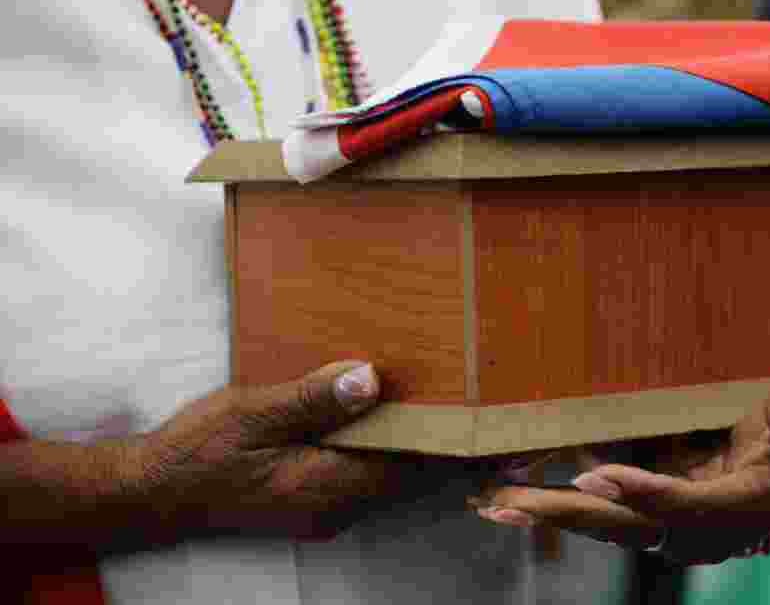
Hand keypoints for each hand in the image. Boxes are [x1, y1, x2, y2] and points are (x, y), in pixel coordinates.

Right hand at [125, 361, 467, 542]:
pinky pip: (366, 479)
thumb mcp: (253, 412)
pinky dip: (388, 454)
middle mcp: (335, 505)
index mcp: (327, 484)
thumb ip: (312, 399)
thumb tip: (370, 379)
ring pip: (389, 480)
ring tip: (451, 412)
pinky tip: (392, 424)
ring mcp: (324, 509)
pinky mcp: (312, 501)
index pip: (411, 469)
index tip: (493, 431)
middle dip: (444, 448)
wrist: (156, 492)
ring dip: (418, 451)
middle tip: (483, 412)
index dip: (453, 450)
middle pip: (408, 478)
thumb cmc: (200, 450)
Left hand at [473, 380, 769, 564]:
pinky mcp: (648, 519)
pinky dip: (554, 506)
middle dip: (566, 515)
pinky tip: (508, 500)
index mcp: (738, 510)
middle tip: (508, 504)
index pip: (684, 508)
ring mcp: (668, 529)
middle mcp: (695, 531)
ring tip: (492, 504)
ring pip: (603, 525)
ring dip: (547, 514)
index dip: (642, 494)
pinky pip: (598, 515)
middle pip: (625, 526)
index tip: (593, 476)